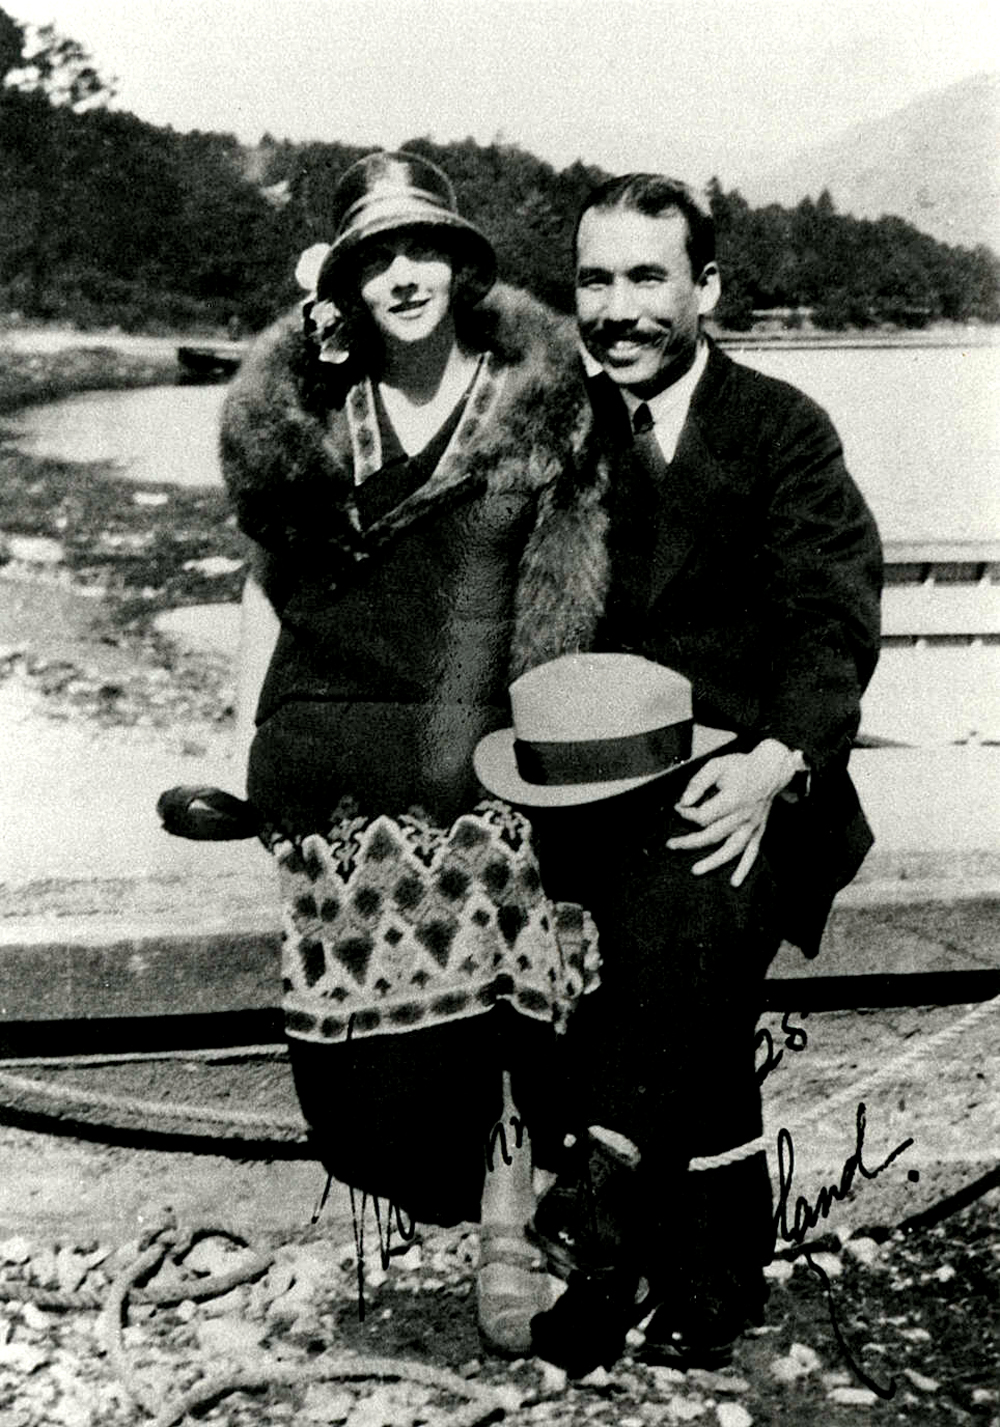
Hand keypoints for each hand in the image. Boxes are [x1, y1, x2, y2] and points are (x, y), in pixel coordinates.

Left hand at [667, 740, 801, 885]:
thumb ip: (698, 783)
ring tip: (696, 870)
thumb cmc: (741, 765)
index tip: (679, 808)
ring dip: (713, 862)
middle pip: (712, 835)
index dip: (686, 814)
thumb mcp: (716, 765)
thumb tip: (684, 801)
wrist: (771, 768)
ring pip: (731, 849)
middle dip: (689, 842)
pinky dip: (744, 868)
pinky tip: (735, 881)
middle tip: (672, 845)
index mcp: (733, 799)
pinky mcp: (759, 831)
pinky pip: (752, 853)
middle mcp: (743, 815)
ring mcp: (752, 825)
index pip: (703, 816)